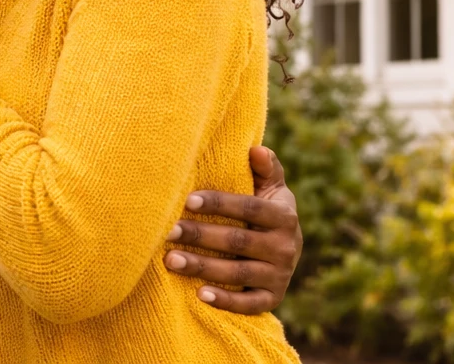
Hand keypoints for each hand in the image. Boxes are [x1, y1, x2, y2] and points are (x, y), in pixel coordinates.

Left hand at [164, 146, 302, 313]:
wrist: (285, 250)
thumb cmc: (265, 209)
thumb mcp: (271, 188)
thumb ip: (266, 168)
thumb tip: (256, 149)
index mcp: (283, 216)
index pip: (250, 208)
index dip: (220, 203)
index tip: (188, 200)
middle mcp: (286, 247)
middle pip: (238, 242)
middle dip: (200, 236)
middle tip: (167, 231)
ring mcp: (280, 275)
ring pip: (238, 274)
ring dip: (203, 267)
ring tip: (170, 259)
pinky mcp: (273, 298)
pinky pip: (250, 304)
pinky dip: (226, 301)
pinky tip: (199, 294)